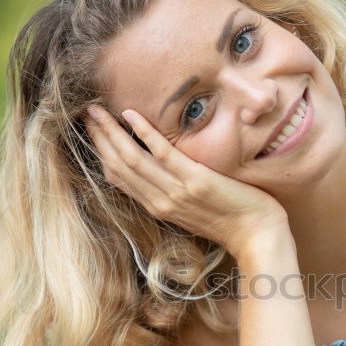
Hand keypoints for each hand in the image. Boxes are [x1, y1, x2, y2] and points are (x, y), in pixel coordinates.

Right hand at [85, 104, 287, 256]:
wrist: (257, 235)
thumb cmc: (232, 221)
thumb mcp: (193, 209)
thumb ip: (174, 191)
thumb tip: (163, 171)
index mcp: (158, 207)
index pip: (119, 177)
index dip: (102, 152)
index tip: (92, 130)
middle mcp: (161, 201)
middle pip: (119, 166)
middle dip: (100, 138)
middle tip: (87, 113)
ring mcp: (177, 192)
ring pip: (133, 159)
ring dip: (112, 132)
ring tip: (98, 111)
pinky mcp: (196, 181)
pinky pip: (164, 154)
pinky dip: (145, 134)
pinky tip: (132, 115)